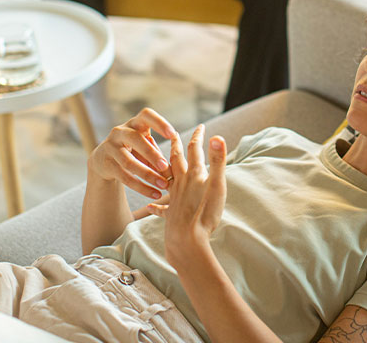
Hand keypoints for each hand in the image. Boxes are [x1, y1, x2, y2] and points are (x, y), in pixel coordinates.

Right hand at [88, 108, 175, 199]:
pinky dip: (141, 187)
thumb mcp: (144, 146)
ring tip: (163, 185)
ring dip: (148, 175)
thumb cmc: (133, 150)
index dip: (159, 123)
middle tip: (165, 167)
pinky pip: (125, 177)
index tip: (172, 134)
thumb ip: (157, 154)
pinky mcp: (106, 164)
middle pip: (135, 139)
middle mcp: (120, 132)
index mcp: (135, 123)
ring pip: (129, 162)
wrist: (104, 160)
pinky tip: (154, 194)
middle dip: (152, 153)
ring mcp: (110, 147)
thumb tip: (175, 168)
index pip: (146, 116)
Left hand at [146, 125, 226, 267]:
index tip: (201, 126)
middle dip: (177, 147)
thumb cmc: (204, 213)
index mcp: (193, 175)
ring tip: (158, 162)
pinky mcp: (171, 216)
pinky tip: (150, 206)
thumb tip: (217, 137)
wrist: (187, 240)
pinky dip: (156, 206)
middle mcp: (181, 184)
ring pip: (166, 179)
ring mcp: (174, 200)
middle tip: (174, 135)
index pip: (194, 150)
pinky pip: (162, 209)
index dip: (198, 137)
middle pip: (176, 161)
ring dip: (163, 169)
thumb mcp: (216, 184)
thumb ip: (217, 161)